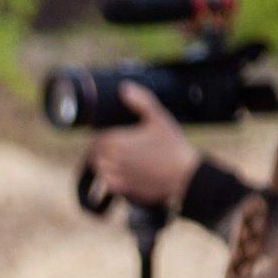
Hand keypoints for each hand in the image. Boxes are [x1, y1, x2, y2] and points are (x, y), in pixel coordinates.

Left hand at [85, 82, 196, 208]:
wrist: (183, 176)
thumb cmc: (171, 146)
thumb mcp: (158, 118)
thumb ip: (141, 101)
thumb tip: (124, 88)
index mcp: (117, 141)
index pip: (94, 137)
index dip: (96, 133)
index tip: (102, 130)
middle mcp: (113, 160)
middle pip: (94, 153)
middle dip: (98, 147)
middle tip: (107, 142)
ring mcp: (117, 176)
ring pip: (98, 168)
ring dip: (101, 161)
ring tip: (111, 155)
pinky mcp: (124, 189)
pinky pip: (108, 184)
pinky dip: (108, 177)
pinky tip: (118, 171)